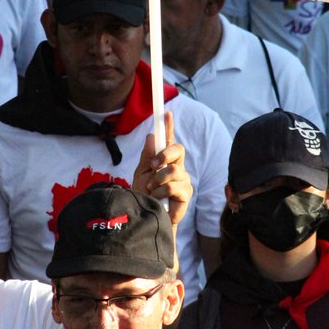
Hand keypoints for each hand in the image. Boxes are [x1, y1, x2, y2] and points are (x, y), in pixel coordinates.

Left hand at [132, 110, 191, 227]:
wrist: (146, 216)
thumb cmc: (144, 195)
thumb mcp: (142, 173)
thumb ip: (147, 156)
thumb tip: (152, 136)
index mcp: (164, 160)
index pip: (168, 140)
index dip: (168, 126)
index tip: (166, 112)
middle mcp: (176, 166)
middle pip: (178, 149)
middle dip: (165, 154)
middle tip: (153, 165)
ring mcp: (183, 179)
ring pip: (173, 170)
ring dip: (158, 179)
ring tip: (151, 189)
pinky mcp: (186, 193)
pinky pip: (173, 186)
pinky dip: (160, 191)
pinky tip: (158, 198)